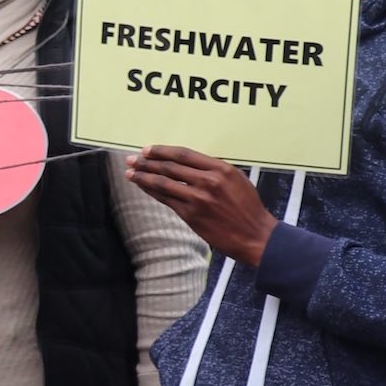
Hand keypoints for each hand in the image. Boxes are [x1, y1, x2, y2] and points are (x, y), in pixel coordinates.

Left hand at [127, 145, 278, 263]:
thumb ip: (213, 169)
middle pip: (169, 167)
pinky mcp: (191, 215)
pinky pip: (166, 200)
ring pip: (163, 183)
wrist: (255, 235)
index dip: (161, 151)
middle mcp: (208, 182)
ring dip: (143, 177)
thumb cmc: (247, 207)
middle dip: (146, 162)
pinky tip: (143, 187)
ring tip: (130, 173)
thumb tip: (186, 162)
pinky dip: (152, 192)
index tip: (147, 149)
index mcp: (220, 169)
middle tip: (131, 160)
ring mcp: (198, 199)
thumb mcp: (236, 180)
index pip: (183, 154)